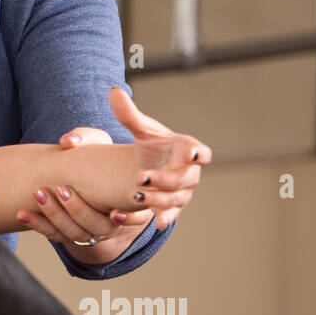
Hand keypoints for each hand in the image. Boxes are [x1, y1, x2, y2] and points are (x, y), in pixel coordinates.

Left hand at [20, 125, 152, 246]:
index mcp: (127, 203)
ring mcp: (87, 229)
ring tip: (39, 194)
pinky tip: (22, 214)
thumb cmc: (97, 155)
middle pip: (97, 227)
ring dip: (54, 216)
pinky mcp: (67, 231)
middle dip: (79, 210)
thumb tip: (68, 141)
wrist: (82, 172)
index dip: (128, 219)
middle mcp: (109, 222)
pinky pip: (53, 234)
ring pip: (73, 233)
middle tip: (62, 189)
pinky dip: (37, 224)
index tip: (113, 213)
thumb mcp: (98, 142)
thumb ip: (86, 137)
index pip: (135, 218)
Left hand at [111, 86, 211, 229]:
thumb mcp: (140, 129)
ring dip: (157, 199)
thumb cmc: (150, 146)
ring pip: (176, 199)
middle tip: (141, 179)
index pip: (201, 152)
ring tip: (135, 196)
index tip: (190, 152)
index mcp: (186, 150)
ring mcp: (181, 192)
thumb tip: (114, 91)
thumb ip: (129, 113)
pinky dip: (164, 218)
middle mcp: (189, 173)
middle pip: (185, 179)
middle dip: (165, 180)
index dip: (198, 153)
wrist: (147, 167)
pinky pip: (170, 215)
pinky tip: (155, 222)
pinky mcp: (171, 207)